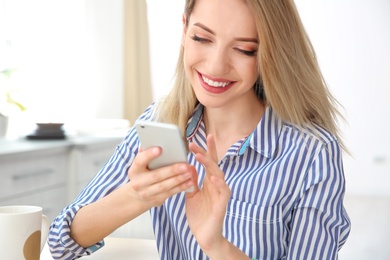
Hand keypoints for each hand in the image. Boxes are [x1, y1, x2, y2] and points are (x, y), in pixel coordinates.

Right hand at [127, 146, 194, 207]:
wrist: (136, 197)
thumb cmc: (142, 174)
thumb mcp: (140, 165)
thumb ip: (146, 154)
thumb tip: (152, 141)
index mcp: (135, 170)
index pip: (140, 161)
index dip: (149, 155)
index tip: (160, 149)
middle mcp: (139, 183)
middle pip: (156, 175)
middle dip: (172, 170)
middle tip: (185, 165)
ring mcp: (147, 193)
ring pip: (165, 186)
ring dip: (179, 179)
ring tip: (189, 172)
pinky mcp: (157, 200)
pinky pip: (170, 193)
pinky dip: (181, 187)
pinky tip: (190, 182)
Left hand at [186, 135, 230, 252]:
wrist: (205, 235)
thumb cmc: (199, 215)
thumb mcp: (191, 195)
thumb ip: (191, 181)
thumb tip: (189, 166)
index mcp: (208, 182)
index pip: (208, 162)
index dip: (205, 150)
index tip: (197, 139)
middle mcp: (215, 185)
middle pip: (213, 164)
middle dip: (206, 152)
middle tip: (194, 143)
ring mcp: (220, 193)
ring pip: (218, 174)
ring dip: (210, 164)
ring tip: (200, 155)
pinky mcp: (222, 203)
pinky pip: (224, 190)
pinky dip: (219, 183)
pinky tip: (213, 177)